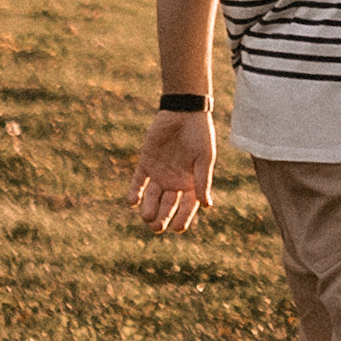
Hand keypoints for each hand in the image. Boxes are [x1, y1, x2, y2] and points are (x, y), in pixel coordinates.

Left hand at [129, 110, 215, 233]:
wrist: (183, 111)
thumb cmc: (200, 134)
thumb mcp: (205, 157)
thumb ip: (203, 180)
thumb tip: (207, 205)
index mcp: (191, 182)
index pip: (187, 206)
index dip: (183, 218)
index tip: (177, 229)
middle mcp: (174, 182)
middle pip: (167, 206)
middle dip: (162, 218)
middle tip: (156, 227)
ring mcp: (159, 174)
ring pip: (152, 197)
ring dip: (148, 208)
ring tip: (146, 216)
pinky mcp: (146, 164)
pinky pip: (138, 181)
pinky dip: (135, 191)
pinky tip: (133, 200)